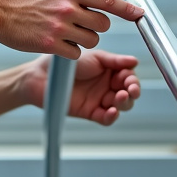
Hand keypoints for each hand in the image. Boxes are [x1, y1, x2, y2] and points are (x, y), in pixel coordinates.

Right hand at [0, 0, 142, 58]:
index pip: (107, 0)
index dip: (127, 9)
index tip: (140, 14)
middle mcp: (68, 8)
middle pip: (103, 25)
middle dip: (97, 29)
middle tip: (83, 27)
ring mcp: (60, 27)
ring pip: (92, 41)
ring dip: (85, 42)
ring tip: (68, 36)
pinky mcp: (51, 45)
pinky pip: (76, 54)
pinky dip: (71, 53)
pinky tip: (59, 46)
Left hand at [21, 50, 141, 125]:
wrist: (41, 77)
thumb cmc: (65, 64)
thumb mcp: (94, 58)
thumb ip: (114, 61)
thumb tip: (134, 61)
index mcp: (109, 71)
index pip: (128, 77)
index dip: (132, 80)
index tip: (130, 81)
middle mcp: (106, 86)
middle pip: (128, 93)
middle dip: (132, 92)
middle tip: (130, 90)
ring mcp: (99, 100)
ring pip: (120, 106)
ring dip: (124, 103)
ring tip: (119, 97)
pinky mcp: (90, 112)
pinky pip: (106, 118)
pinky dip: (111, 117)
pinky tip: (111, 111)